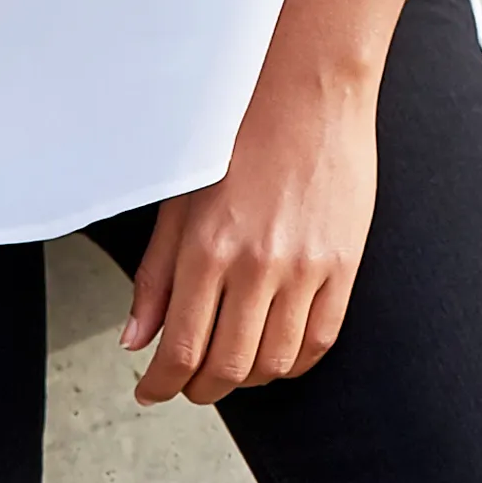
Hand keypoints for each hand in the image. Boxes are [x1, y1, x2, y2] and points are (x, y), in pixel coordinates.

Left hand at [121, 73, 377, 404]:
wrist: (309, 90)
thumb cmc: (240, 136)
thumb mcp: (181, 201)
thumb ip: (156, 275)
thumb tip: (136, 339)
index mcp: (207, 248)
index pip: (181, 349)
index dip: (162, 385)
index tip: (153, 392)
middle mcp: (257, 265)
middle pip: (228, 367)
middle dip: (200, 389)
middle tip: (189, 385)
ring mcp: (307, 267)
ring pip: (275, 363)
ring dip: (248, 379)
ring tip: (234, 365)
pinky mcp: (345, 263)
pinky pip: (321, 339)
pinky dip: (295, 361)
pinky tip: (277, 352)